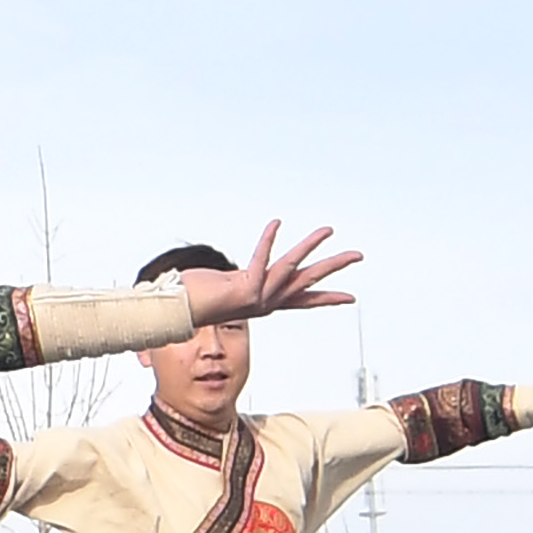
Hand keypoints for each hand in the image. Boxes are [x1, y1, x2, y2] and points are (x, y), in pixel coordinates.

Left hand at [183, 222, 362, 325]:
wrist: (174, 310)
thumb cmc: (194, 298)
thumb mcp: (226, 288)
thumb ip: (239, 281)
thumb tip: (237, 278)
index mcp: (264, 302)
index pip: (302, 300)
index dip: (327, 298)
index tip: (350, 298)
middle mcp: (264, 301)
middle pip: (307, 281)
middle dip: (334, 267)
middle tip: (357, 255)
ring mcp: (255, 297)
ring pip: (291, 267)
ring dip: (310, 245)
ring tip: (327, 230)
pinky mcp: (243, 289)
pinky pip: (260, 260)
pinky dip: (268, 240)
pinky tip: (276, 223)